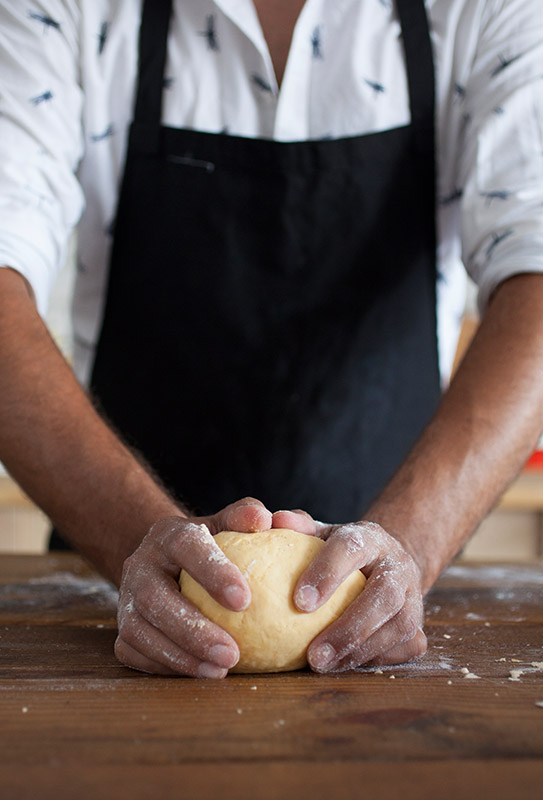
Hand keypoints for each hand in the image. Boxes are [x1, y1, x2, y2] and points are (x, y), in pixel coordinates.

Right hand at [115, 498, 273, 677]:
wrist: (167, 560)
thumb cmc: (212, 543)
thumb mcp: (228, 523)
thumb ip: (247, 516)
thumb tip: (266, 520)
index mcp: (169, 534)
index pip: (186, 546)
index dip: (212, 572)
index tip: (244, 600)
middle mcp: (140, 564)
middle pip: (155, 598)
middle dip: (193, 630)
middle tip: (232, 653)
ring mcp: (126, 599)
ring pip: (140, 631)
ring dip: (181, 656)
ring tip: (221, 670)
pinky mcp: (123, 629)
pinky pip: (135, 653)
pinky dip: (166, 667)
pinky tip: (201, 674)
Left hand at [272, 511, 426, 670]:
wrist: (388, 564)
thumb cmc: (343, 553)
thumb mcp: (323, 534)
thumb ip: (300, 527)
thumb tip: (275, 520)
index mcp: (370, 538)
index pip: (351, 548)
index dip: (328, 572)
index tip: (299, 602)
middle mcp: (398, 565)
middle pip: (384, 595)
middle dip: (349, 627)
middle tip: (313, 653)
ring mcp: (414, 596)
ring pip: (399, 625)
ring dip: (360, 650)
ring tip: (323, 665)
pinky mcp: (419, 625)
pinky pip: (404, 647)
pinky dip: (374, 659)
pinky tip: (343, 667)